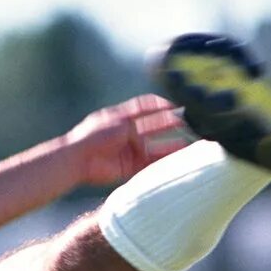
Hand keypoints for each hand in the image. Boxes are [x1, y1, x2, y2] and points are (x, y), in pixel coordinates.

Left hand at [60, 94, 194, 186]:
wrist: (78, 160)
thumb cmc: (94, 136)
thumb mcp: (118, 123)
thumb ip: (139, 124)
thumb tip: (154, 128)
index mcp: (123, 117)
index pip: (146, 107)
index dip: (162, 105)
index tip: (178, 104)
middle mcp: (129, 132)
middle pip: (156, 126)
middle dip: (173, 124)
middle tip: (192, 123)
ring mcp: (131, 149)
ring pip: (157, 146)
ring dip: (173, 145)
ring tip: (192, 142)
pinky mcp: (131, 166)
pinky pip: (152, 163)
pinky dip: (165, 161)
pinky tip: (179, 159)